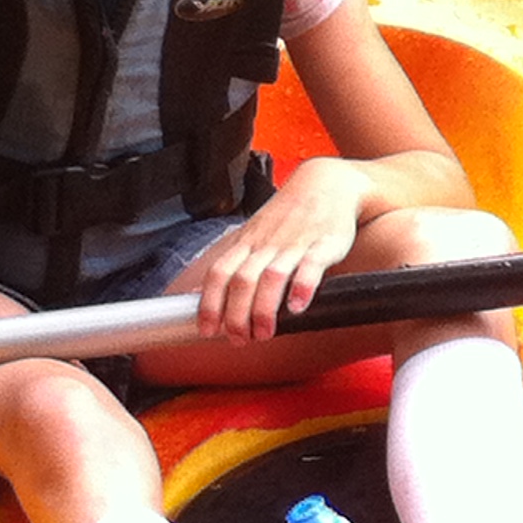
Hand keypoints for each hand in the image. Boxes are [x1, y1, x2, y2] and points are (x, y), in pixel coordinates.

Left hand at [185, 159, 365, 342]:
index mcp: (247, 243)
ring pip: (272, 276)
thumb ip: (231, 264)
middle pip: (242, 280)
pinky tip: (298, 307)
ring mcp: (295, 243)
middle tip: (238, 339)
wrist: (326, 183)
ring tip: (264, 333)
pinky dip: (302, 288)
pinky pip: (311, 266)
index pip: (219, 273)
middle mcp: (267, 244)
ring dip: (264, 309)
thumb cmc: (288, 215)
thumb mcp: (253, 235)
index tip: (206, 330)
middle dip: (236, 314)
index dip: (209, 303)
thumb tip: (197, 293)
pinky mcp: (324, 244)